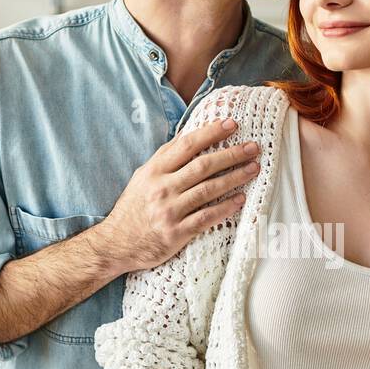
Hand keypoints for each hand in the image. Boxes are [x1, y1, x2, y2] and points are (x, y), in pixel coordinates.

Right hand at [95, 116, 260, 273]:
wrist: (116, 244)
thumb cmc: (134, 208)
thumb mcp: (143, 177)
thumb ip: (165, 159)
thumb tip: (189, 136)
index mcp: (154, 171)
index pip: (187, 145)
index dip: (211, 132)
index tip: (232, 124)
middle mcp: (162, 188)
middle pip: (203, 166)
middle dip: (231, 154)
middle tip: (253, 148)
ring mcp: (169, 211)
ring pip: (208, 190)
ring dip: (234, 177)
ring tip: (253, 169)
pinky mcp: (176, 233)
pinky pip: (206, 217)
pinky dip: (225, 208)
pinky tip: (240, 199)